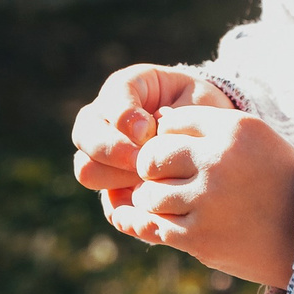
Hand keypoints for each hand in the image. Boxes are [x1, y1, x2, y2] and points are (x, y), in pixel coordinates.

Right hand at [72, 64, 232, 196]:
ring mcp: (101, 153)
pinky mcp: (111, 185)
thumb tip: (148, 138)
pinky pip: (105, 202)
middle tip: (142, 162)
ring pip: (86, 168)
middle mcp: (103, 118)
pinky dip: (122, 205)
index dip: (125, 115)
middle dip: (113, 150)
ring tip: (149, 180)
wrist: (209, 137)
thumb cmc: (202, 111)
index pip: (112, 96)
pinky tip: (146, 203)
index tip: (149, 130)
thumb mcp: (196, 103)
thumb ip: (173, 116)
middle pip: (85, 134)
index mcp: (125, 87)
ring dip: (115, 177)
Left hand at [118, 106, 293, 288]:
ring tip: (171, 204)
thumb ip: (209, 128)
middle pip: (153, 155)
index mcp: (234, 129)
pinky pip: (157, 227)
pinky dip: (159, 226)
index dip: (167, 137)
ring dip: (153, 200)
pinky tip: (175, 224)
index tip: (177, 153)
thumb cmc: (278, 181)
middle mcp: (218, 160)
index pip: (172, 121)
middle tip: (161, 178)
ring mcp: (208, 200)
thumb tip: (157, 120)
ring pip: (149, 194)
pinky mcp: (200, 237)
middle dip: (151, 167)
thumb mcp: (255, 140)